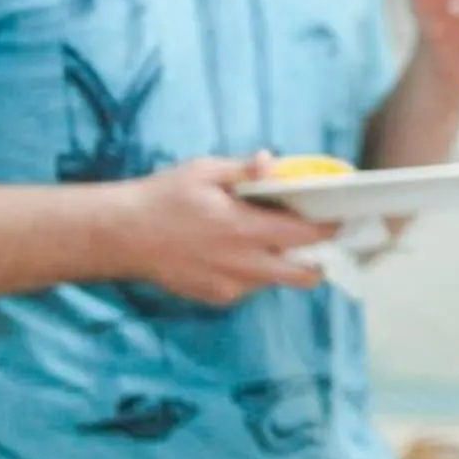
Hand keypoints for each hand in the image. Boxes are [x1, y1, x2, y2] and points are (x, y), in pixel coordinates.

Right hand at [108, 154, 337, 306]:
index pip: (304, 236)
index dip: (328, 229)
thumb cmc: (162, 198)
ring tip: (267, 242)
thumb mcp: (203, 172)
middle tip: (316, 243)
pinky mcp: (215, 297)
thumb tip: (272, 161)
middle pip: (302, 274)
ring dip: (281, 265)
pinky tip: (231, 254)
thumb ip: (242, 170)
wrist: (119, 235)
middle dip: (318, 261)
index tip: (339, 220)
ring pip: (274, 282)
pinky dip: (251, 273)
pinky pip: (247, 288)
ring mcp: (230, 285)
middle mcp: (243, 264)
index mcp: (244, 228)